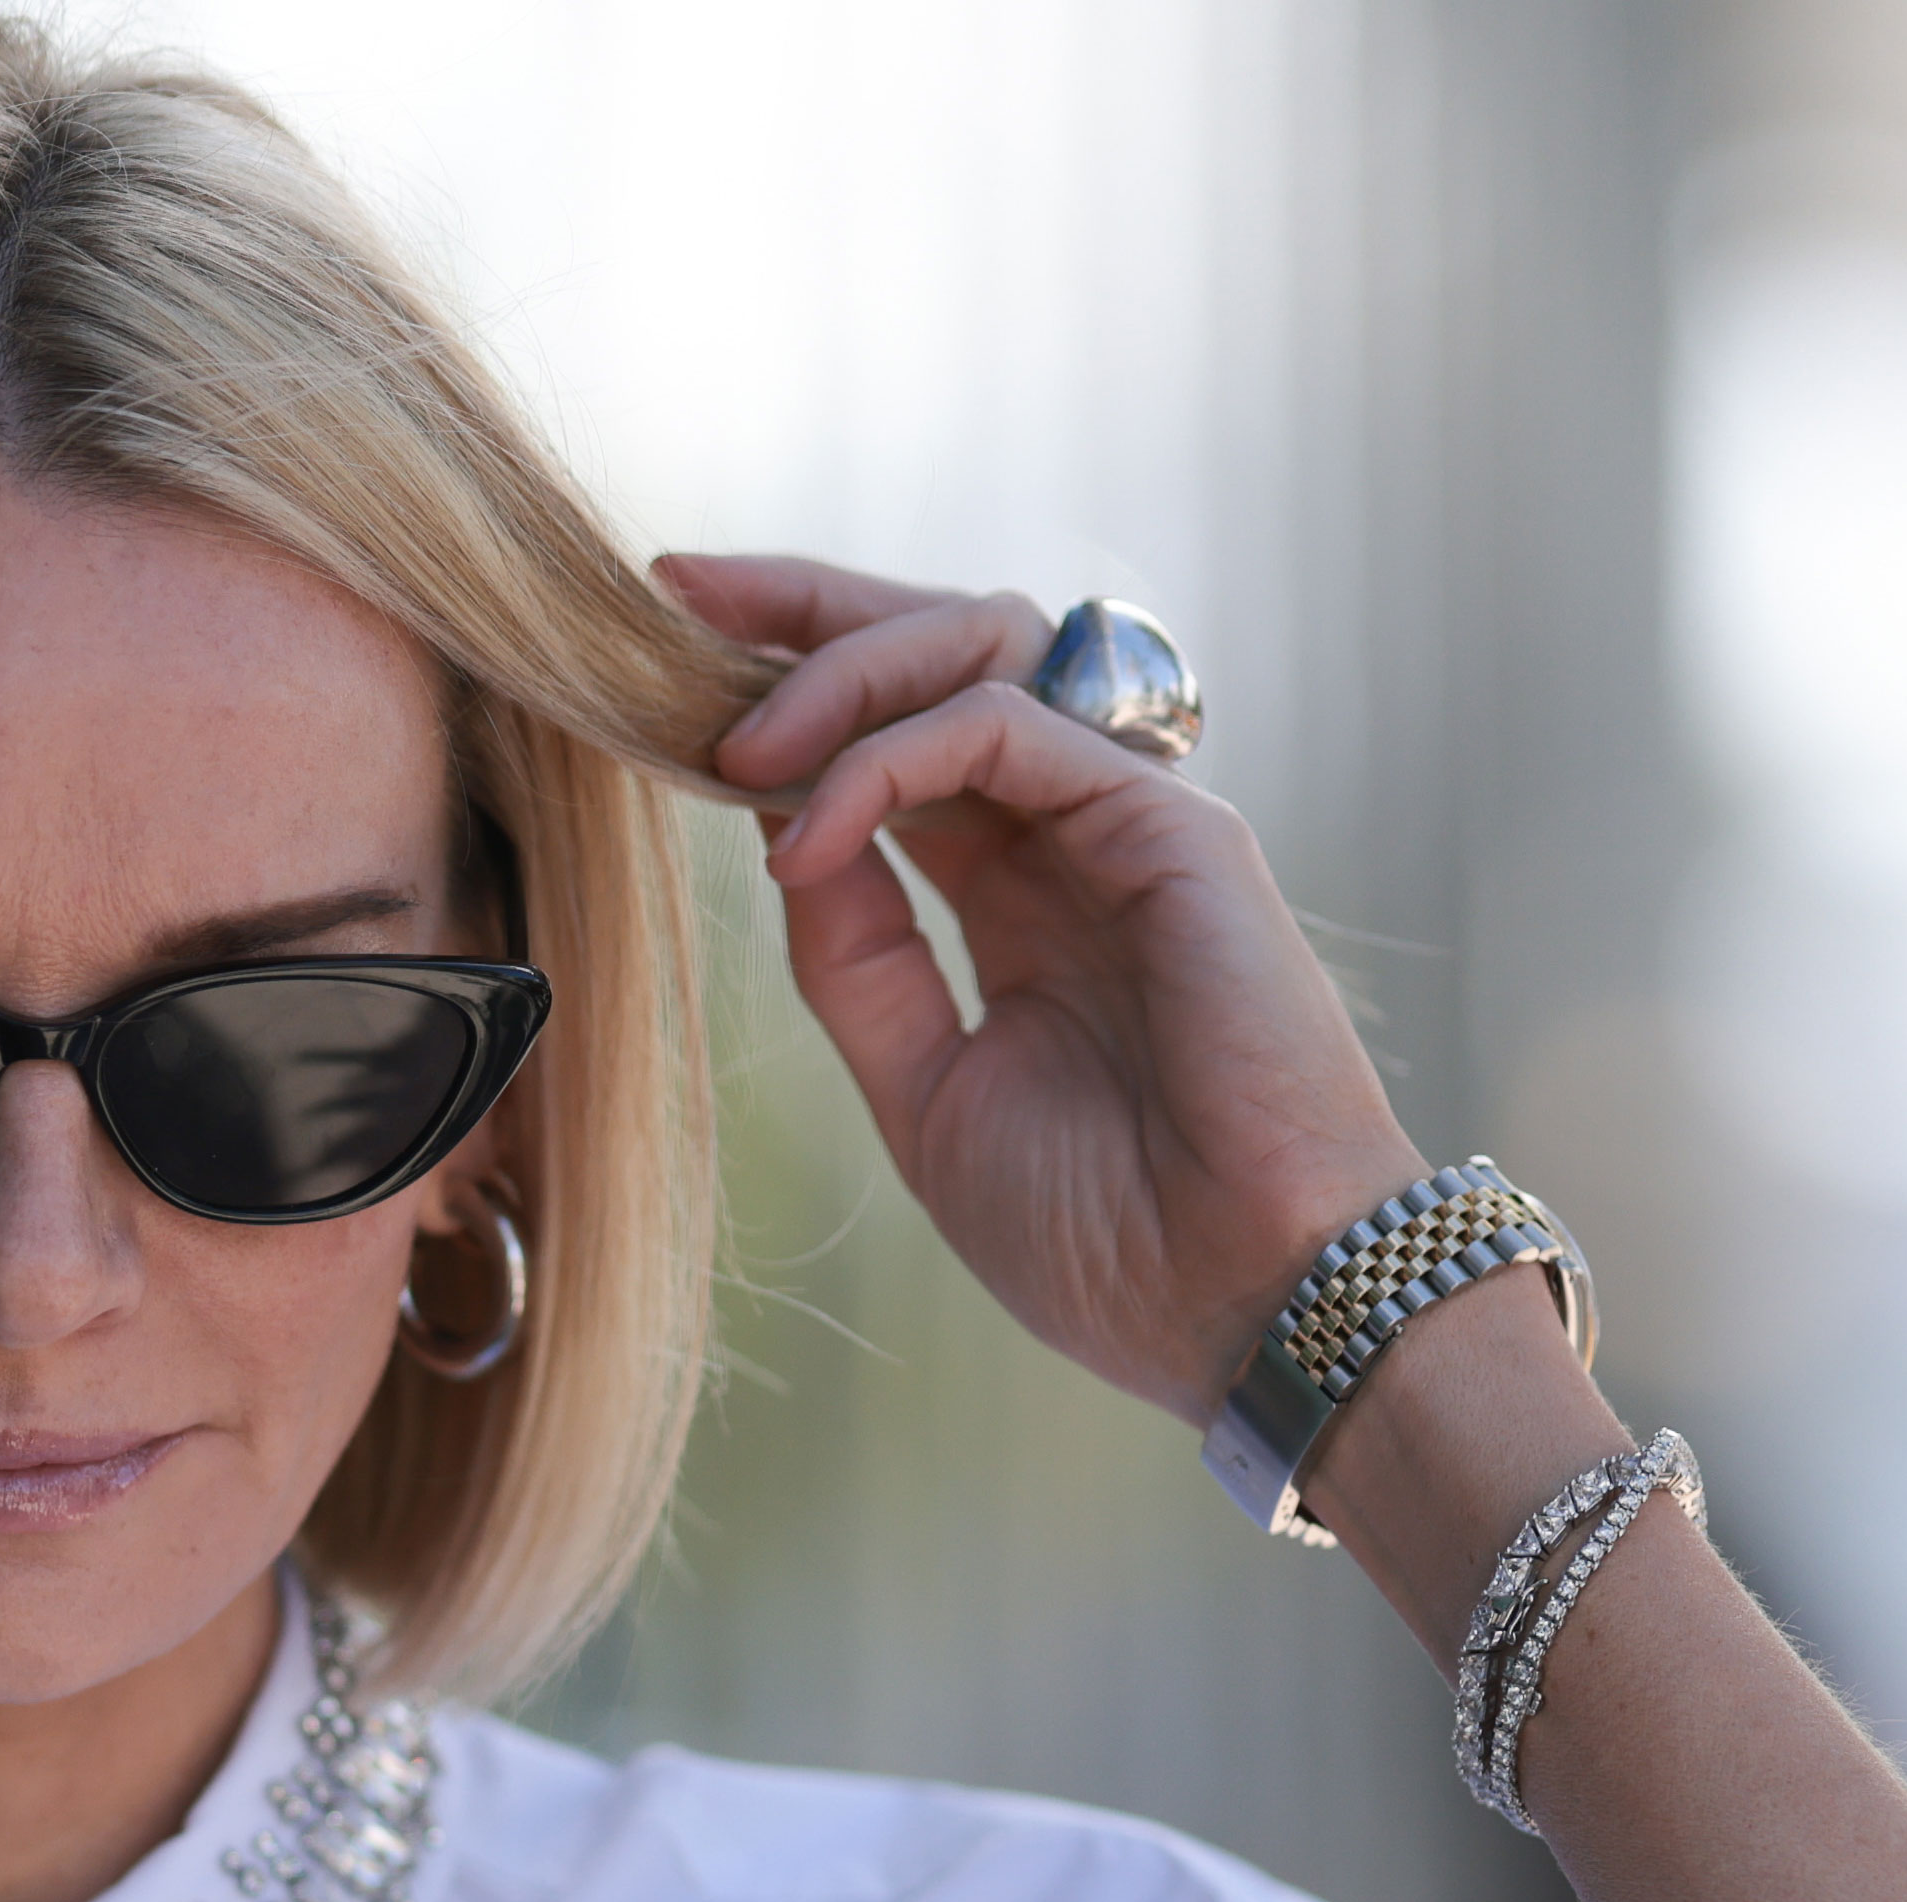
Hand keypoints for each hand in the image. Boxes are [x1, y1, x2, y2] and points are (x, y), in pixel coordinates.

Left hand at [667, 553, 1439, 1417]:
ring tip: (737, 747)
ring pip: (976, 648)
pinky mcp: (1167, 826)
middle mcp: (1073, 839)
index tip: (668, 660)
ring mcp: (1124, 822)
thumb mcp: (928, 1094)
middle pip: (939, 652)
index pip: (900, 742)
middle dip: (804, 606)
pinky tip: (810, 830)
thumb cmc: (1107, 1238)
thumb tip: (780, 837)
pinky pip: (1002, 728)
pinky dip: (886, 759)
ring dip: (839, 669)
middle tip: (677, 588)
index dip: (793, 690)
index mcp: (1022, 900)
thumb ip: (860, 964)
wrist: (1238, 1309)